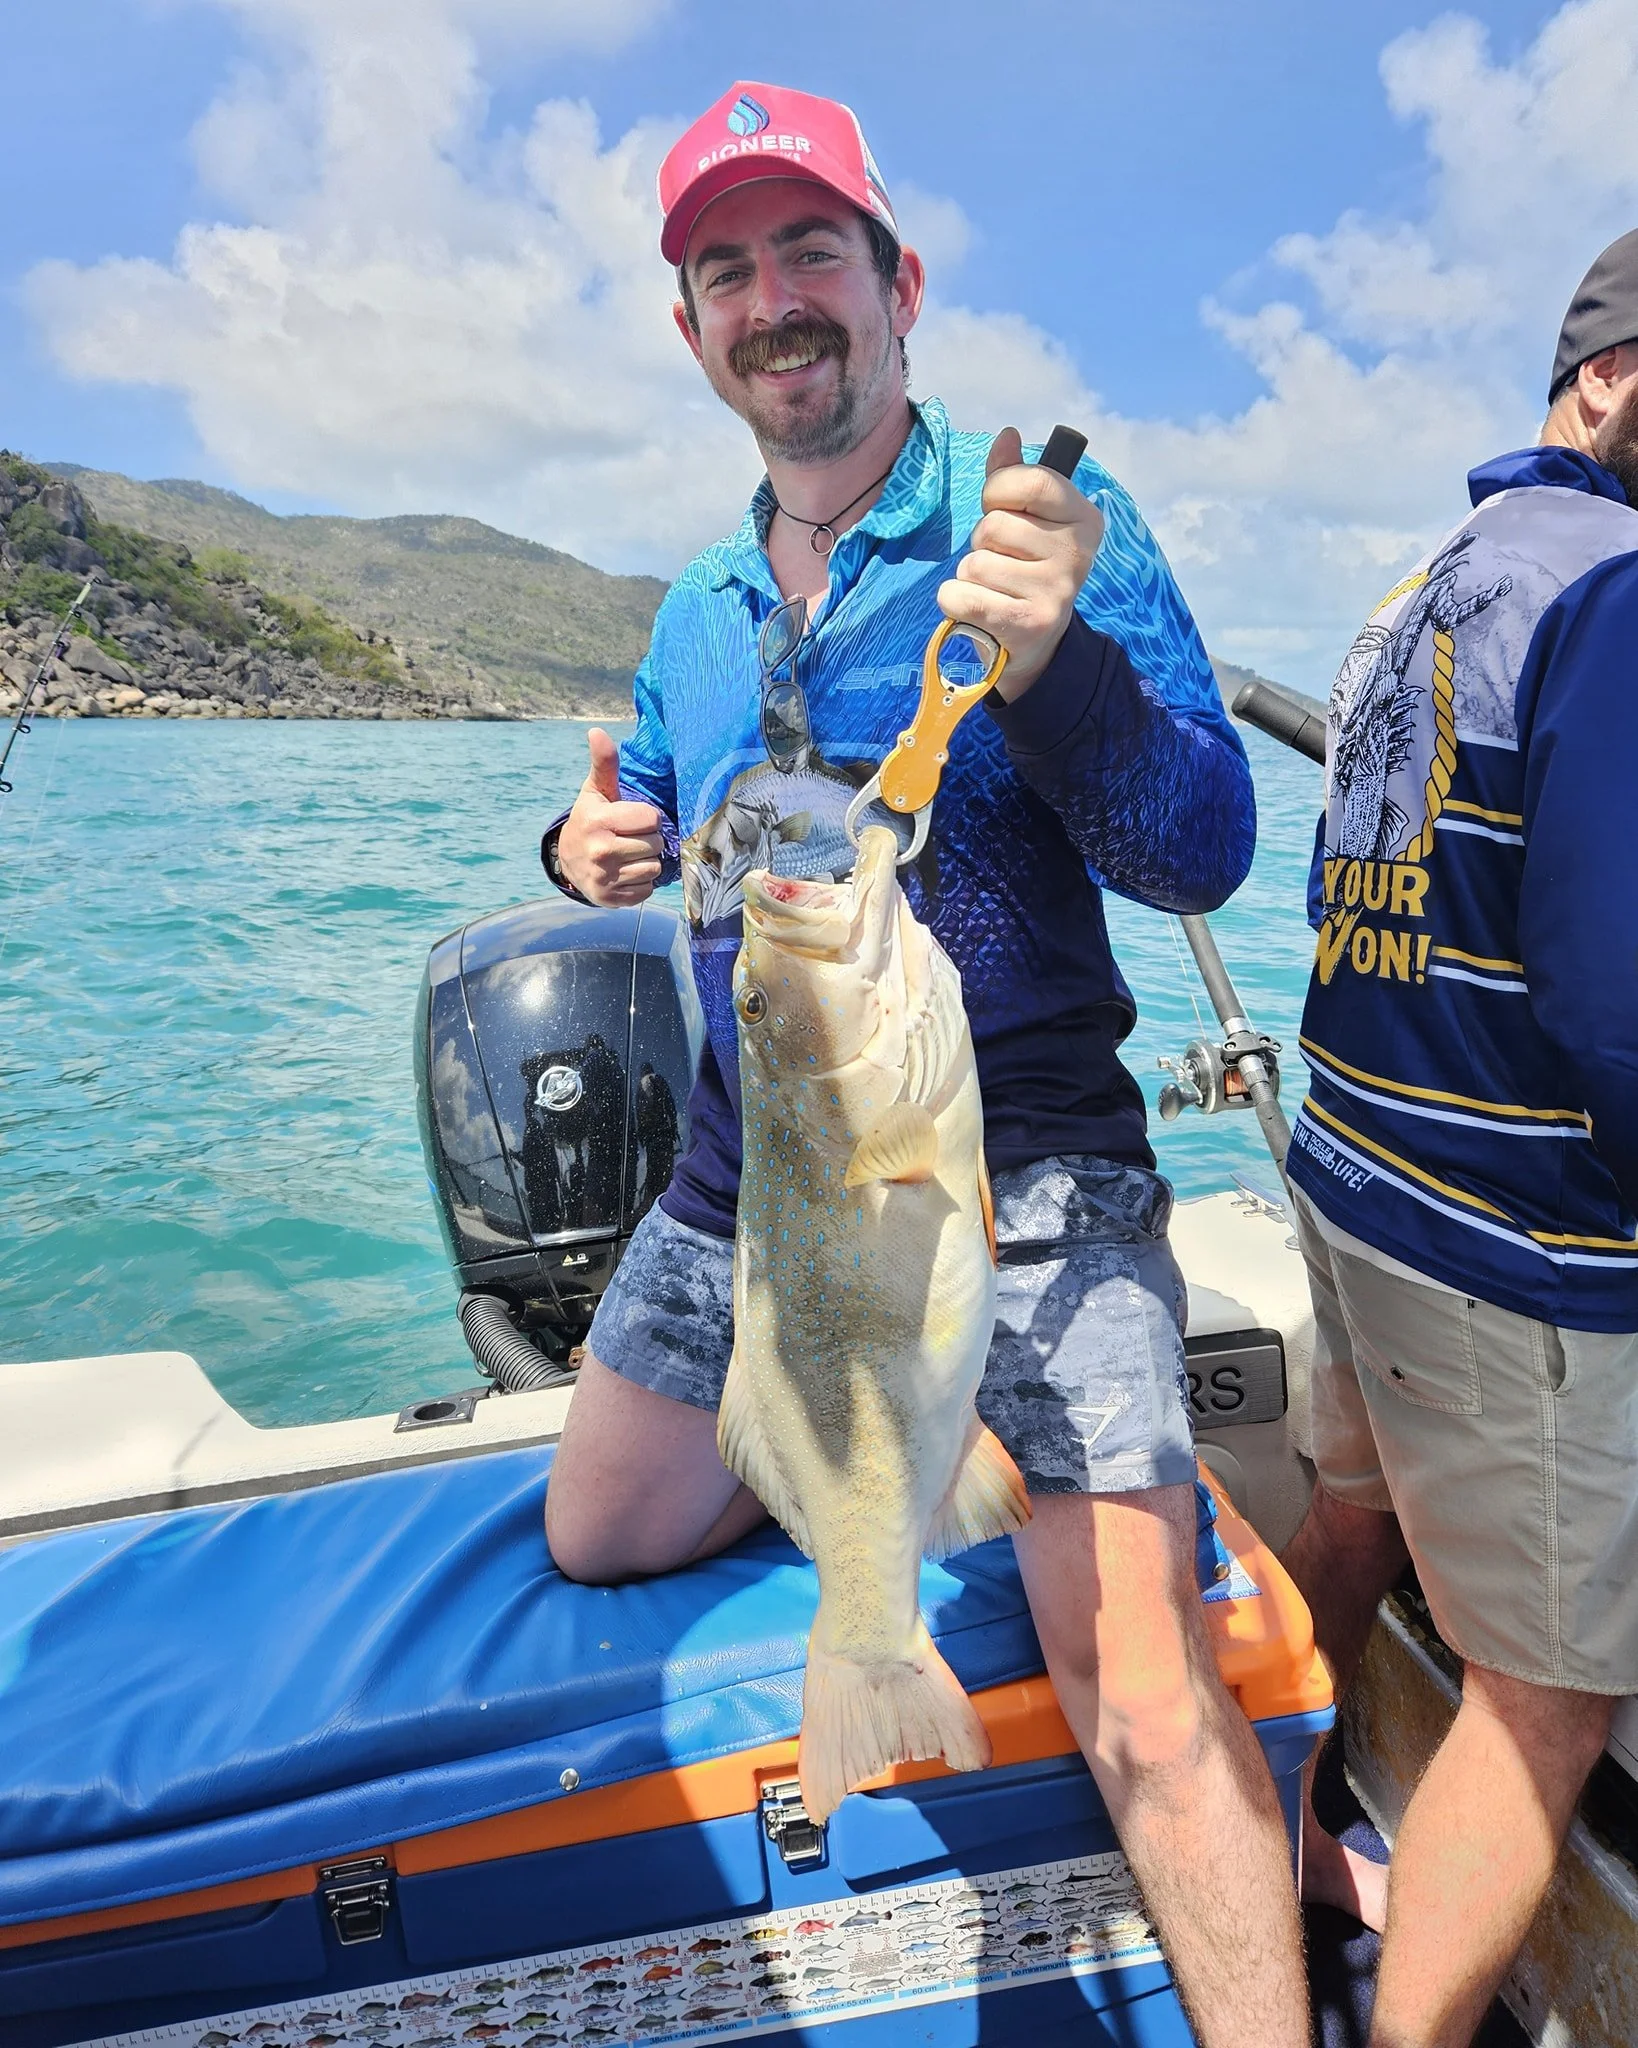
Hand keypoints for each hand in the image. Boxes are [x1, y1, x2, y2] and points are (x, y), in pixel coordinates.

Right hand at [556, 728, 663, 905]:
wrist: (567, 860)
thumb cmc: (590, 819)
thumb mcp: (595, 791)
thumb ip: (603, 763)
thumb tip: (597, 731)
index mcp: (599, 822)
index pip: (652, 819)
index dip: (647, 818)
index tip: (632, 819)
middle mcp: (600, 852)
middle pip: (656, 845)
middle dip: (648, 840)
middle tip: (630, 837)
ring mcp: (605, 878)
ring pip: (654, 868)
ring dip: (647, 862)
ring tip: (628, 854)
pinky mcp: (610, 899)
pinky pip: (647, 890)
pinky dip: (641, 882)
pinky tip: (625, 872)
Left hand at [937, 427, 1104, 700]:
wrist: (1036, 640)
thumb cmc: (1025, 566)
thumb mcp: (1027, 518)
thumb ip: (1014, 475)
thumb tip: (1008, 436)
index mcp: (1082, 516)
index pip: (1029, 481)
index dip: (998, 490)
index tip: (999, 508)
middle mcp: (1076, 553)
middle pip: (993, 526)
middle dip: (983, 543)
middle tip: (1003, 562)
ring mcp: (1055, 591)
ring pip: (974, 563)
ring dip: (971, 576)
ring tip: (996, 589)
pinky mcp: (1028, 625)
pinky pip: (960, 596)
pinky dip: (954, 602)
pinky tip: (977, 609)